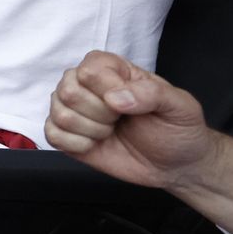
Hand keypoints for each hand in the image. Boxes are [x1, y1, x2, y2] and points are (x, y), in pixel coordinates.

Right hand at [45, 50, 218, 191]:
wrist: (175, 165)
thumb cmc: (178, 130)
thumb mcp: (180, 106)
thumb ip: (152, 94)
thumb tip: (115, 98)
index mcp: (111, 68)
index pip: (88, 71)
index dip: (107, 93)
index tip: (129, 107)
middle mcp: (86, 84)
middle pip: (67, 91)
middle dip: (99, 115)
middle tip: (120, 120)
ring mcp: (74, 109)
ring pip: (59, 114)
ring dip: (91, 131)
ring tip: (110, 132)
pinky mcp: (66, 135)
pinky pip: (51, 135)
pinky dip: (76, 145)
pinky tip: (95, 144)